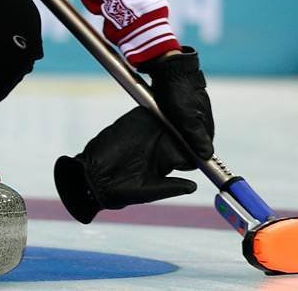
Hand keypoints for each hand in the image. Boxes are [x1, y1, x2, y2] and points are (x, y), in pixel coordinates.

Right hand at [54, 106, 197, 222]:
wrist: (93, 178)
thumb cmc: (119, 190)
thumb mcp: (148, 190)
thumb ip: (170, 187)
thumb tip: (193, 187)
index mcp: (165, 161)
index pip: (186, 153)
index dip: (195, 151)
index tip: (204, 148)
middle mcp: (159, 144)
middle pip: (180, 134)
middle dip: (189, 131)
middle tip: (199, 125)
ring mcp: (147, 130)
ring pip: (168, 120)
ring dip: (176, 117)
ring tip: (186, 113)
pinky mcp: (135, 119)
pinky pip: (151, 110)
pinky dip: (160, 107)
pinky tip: (170, 106)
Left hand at [138, 46, 214, 158]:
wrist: (169, 67)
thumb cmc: (177, 92)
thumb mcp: (185, 117)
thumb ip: (195, 136)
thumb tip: (206, 156)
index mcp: (207, 127)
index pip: (202, 153)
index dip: (189, 158)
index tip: (176, 162)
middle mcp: (203, 122)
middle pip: (192, 144)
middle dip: (180, 147)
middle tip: (165, 146)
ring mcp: (194, 114)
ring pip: (183, 134)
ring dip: (173, 136)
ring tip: (161, 134)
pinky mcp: (184, 108)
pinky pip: (177, 124)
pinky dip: (170, 126)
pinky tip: (161, 123)